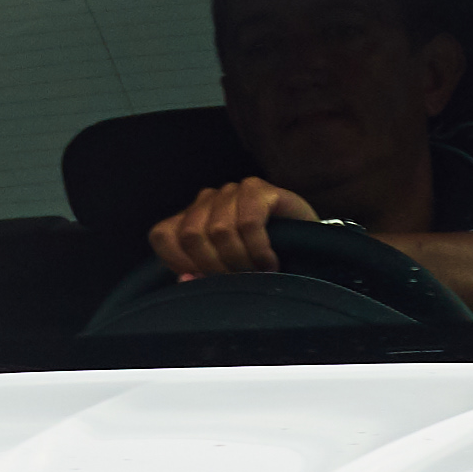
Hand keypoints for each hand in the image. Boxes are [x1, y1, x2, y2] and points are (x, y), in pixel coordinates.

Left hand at [147, 175, 316, 281]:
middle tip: (239, 281)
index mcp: (191, 219)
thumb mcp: (228, 273)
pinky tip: (270, 262)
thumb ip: (202, 276)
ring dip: (241, 261)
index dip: (179, 264)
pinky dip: (259, 250)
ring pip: (220, 230)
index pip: (163, 236)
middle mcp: (207, 200)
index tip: (207, 282)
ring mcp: (232, 191)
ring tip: (258, 272)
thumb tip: (184, 279)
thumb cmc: (262, 263)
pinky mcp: (258, 189)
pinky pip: (249, 222)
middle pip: (192, 235)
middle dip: (215, 267)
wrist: (309, 247)